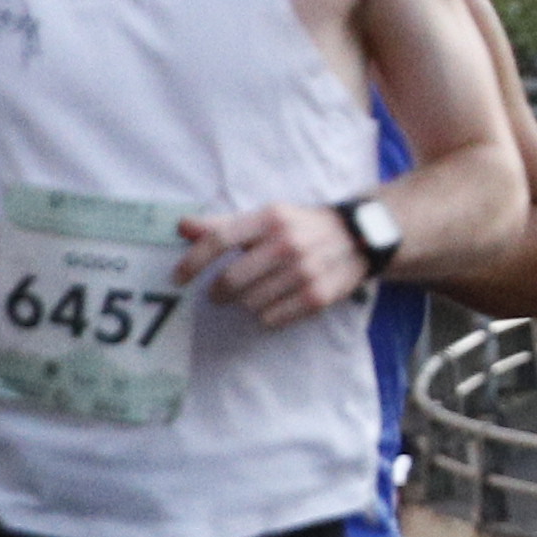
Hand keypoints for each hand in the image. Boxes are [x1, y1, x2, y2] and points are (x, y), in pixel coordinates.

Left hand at [187, 200, 366, 331]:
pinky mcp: (318, 296)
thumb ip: (223, 225)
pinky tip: (274, 303)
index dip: (193, 262)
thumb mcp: (265, 217)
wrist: (358, 237)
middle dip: (218, 292)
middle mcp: (287, 243)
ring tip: (255, 293)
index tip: (178, 279)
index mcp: (270, 218)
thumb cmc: (299, 227)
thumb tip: (182, 227)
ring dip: (245, 302)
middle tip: (218, 294)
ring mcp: (304, 271)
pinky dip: (266, 315)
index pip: (220, 240)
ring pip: (250, 302)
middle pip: (231, 279)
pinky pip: (273, 318)